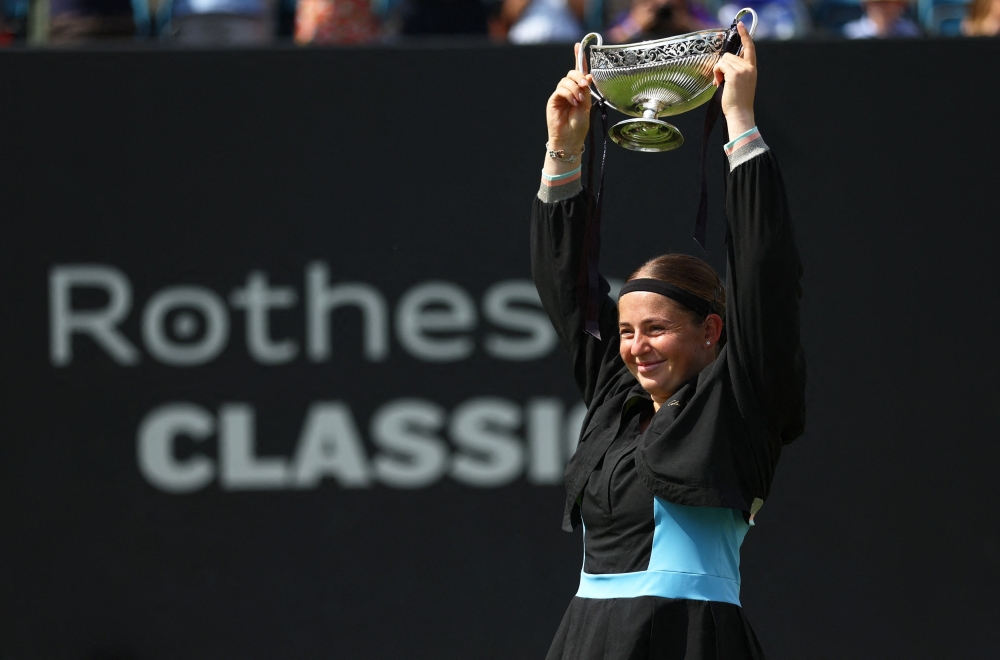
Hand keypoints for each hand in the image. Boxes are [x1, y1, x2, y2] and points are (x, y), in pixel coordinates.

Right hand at [545, 43, 592, 154]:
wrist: (570, 139)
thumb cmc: (579, 126)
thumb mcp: (587, 106)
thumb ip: (586, 90)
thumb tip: (588, 75)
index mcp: (579, 90)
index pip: (578, 71)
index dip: (578, 57)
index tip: (578, 44)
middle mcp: (569, 90)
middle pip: (572, 73)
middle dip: (580, 76)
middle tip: (586, 85)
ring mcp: (561, 95)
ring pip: (566, 80)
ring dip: (575, 88)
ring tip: (579, 100)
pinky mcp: (554, 99)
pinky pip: (561, 89)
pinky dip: (569, 93)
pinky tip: (573, 102)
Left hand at [712, 22, 756, 138]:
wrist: (740, 113)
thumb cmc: (737, 102)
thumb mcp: (740, 83)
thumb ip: (736, 71)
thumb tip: (724, 64)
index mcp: (752, 69)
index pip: (750, 48)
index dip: (745, 35)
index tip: (741, 25)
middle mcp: (748, 67)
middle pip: (729, 55)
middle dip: (722, 66)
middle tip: (720, 81)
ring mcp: (742, 70)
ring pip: (723, 60)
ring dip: (718, 70)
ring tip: (720, 84)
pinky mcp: (734, 74)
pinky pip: (720, 65)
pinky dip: (716, 73)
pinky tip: (718, 83)